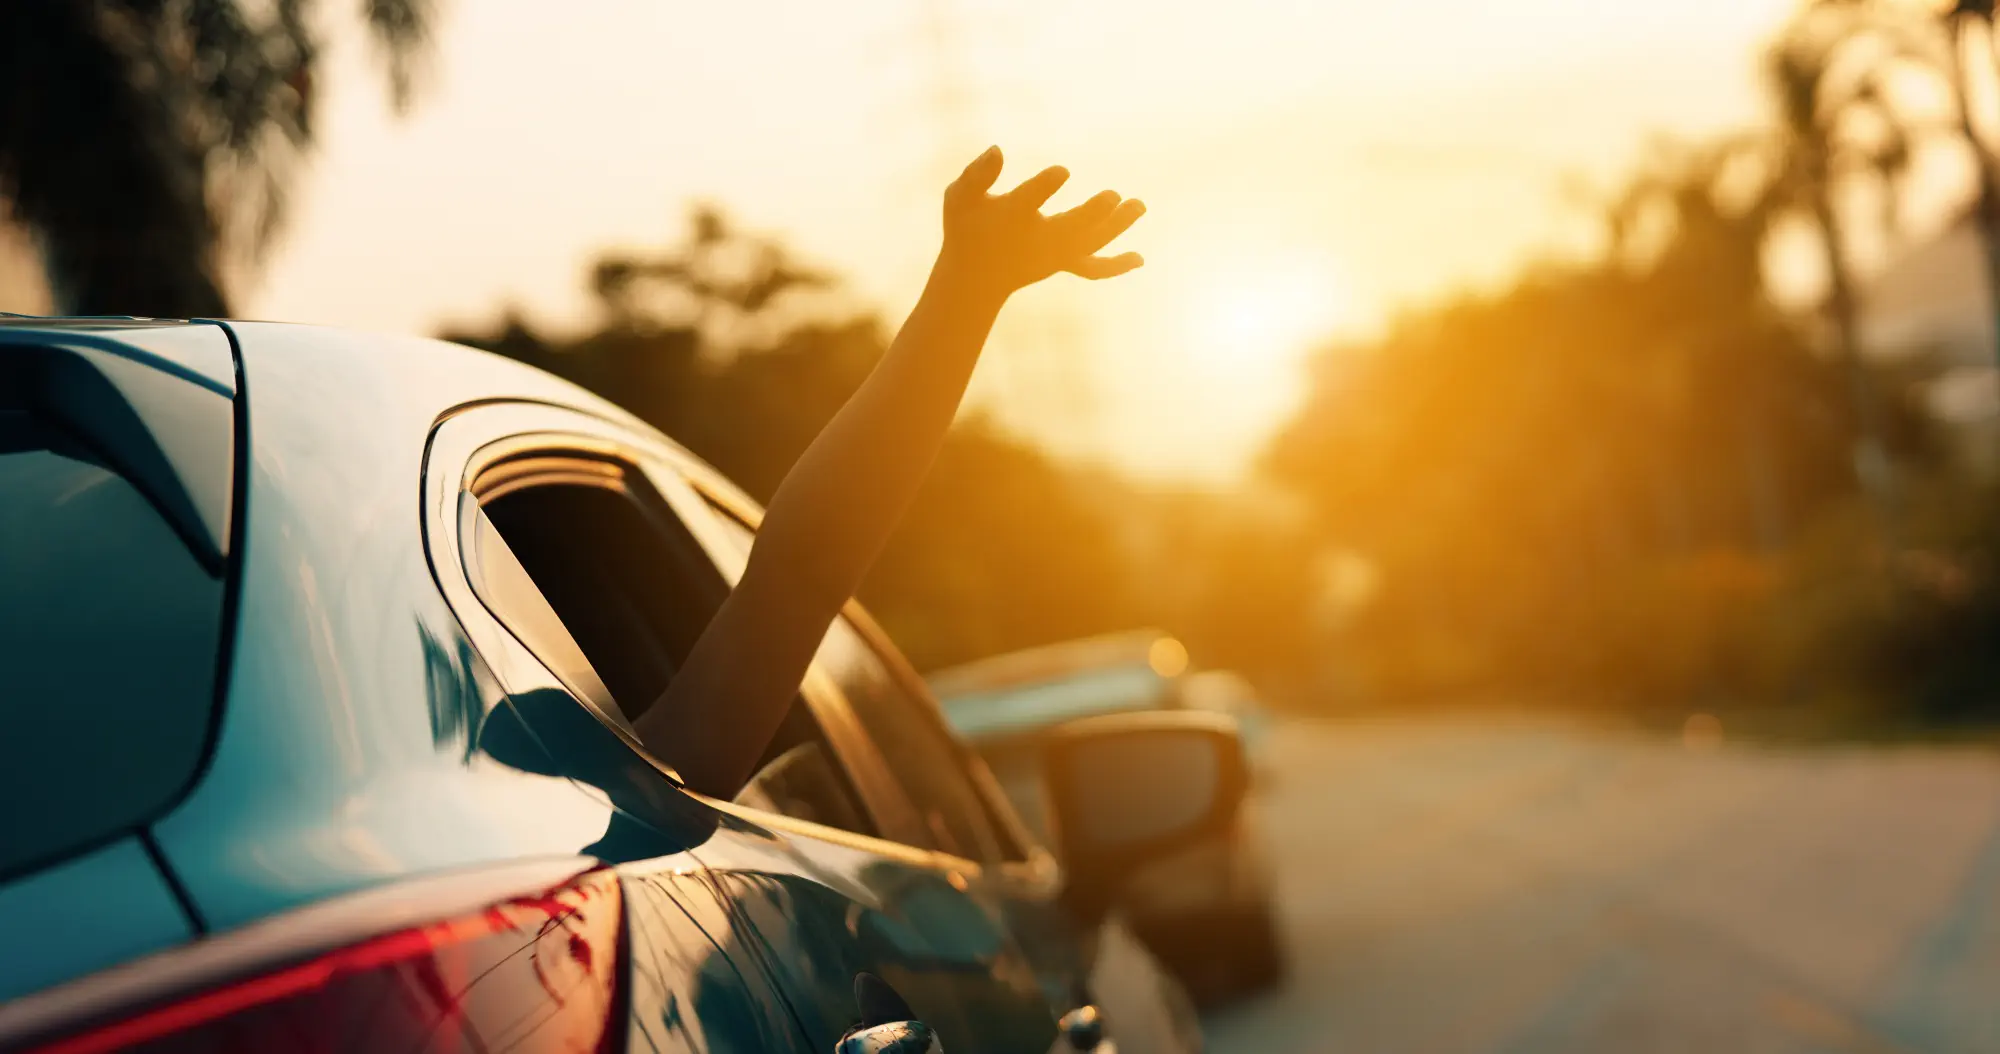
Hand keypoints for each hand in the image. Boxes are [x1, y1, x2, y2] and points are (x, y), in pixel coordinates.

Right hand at [936, 146, 1145, 300]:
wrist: (975, 277)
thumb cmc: (966, 228)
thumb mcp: (959, 197)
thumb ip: (976, 174)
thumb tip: (997, 149)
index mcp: (1011, 218)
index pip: (1029, 201)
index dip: (1045, 187)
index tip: (1063, 172)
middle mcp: (1036, 240)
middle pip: (1069, 228)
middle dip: (1092, 215)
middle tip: (1114, 196)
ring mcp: (1053, 255)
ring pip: (1088, 243)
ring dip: (1116, 227)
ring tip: (1139, 205)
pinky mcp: (1063, 261)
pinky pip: (1092, 268)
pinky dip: (1115, 266)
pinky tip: (1140, 258)